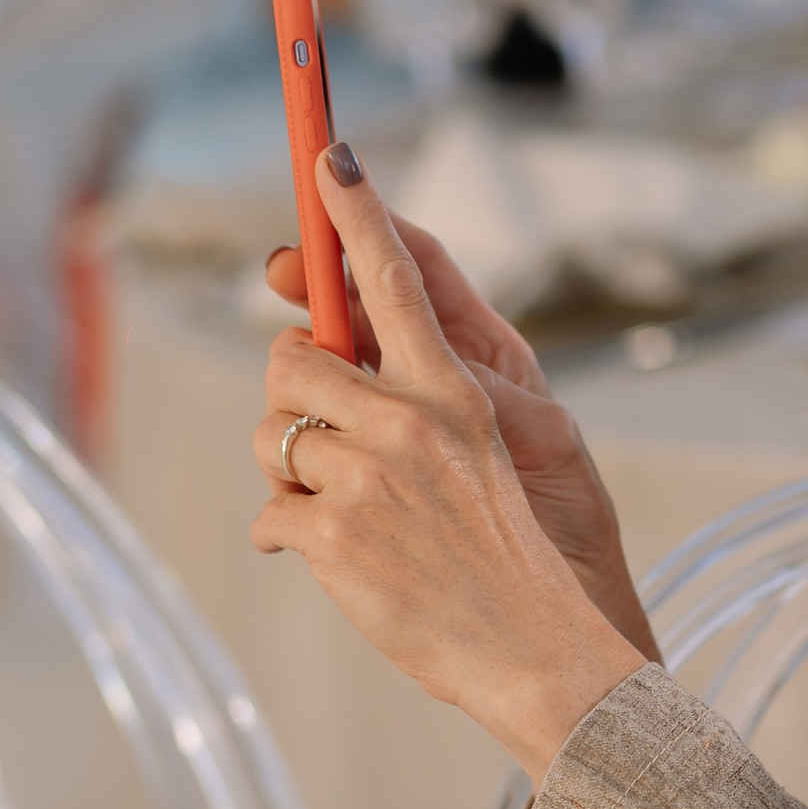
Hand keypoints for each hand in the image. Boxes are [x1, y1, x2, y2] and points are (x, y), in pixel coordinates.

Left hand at [254, 151, 652, 781]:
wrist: (539, 652)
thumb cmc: (510, 557)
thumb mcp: (486, 456)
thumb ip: (420, 404)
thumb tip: (328, 364)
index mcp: (455, 393)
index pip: (397, 280)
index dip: (358, 214)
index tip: (330, 156)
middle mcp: (410, 421)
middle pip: (292, 362)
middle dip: (291, 396)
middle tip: (322, 437)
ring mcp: (367, 476)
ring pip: (270, 435)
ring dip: (285, 472)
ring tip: (339, 512)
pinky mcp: (332, 535)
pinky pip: (268, 512)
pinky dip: (287, 538)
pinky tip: (334, 559)